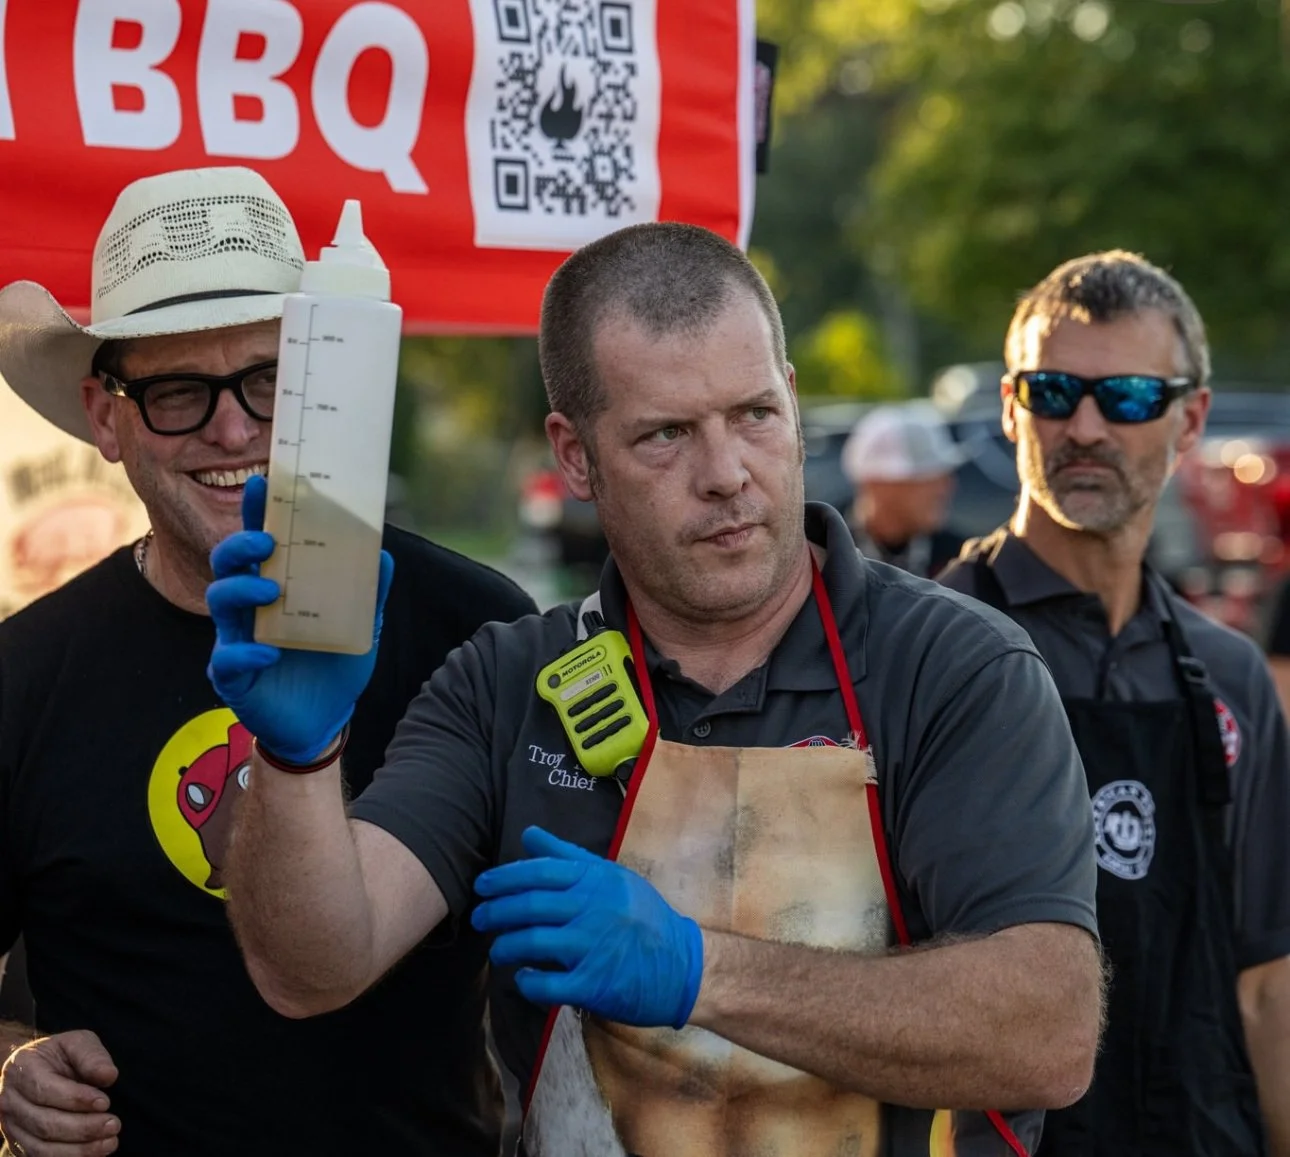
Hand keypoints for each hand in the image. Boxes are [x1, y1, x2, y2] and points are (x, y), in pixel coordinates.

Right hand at [0, 1031, 119, 1155]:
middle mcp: (10, 1101)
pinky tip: (94, 1153)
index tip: (105, 1103)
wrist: (37, 1070)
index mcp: (22, 1069)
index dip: (76, 1099)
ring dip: (78, 1150)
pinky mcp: (19, 1145)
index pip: (45, 1090)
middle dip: (83, 1127)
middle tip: (114, 1125)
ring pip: (41, 1147)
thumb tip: (109, 1075)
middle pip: (44, 1123)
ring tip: (110, 1143)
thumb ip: (91, 1056)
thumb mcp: (77, 1043)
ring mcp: (11, 1127)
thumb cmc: (61, 1056)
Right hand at [205, 474, 393, 763]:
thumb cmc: (335, 666)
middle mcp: (251, 608)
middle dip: (240, 544)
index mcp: (278, 586)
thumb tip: (384, 554)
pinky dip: (246, 653)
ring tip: (273, 590)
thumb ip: (371, 592)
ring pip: (219, 601)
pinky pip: (227, 659)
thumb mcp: (362, 627)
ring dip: (243, 589)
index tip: (262, 482)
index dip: (257, 512)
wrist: (324, 721)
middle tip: (268, 541)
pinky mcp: (233, 676)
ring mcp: (237, 639)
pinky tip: (270, 652)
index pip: (262, 542)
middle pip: (228, 563)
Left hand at [472, 827, 702, 1028]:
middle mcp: (593, 909)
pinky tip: (522, 979)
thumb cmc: (645, 917)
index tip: (482, 886)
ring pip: (533, 942)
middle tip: (478, 918)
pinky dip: (528, 982)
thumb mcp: (612, 877)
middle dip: (496, 911)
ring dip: (506, 946)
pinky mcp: (594, 984)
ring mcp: (593, 947)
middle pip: (530, 905)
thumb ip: (568, 856)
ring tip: (498, 950)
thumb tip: (528, 834)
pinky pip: (548, 984)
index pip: (541, 872)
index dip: (505, 878)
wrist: (682, 965)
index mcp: (597, 881)